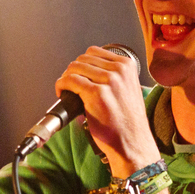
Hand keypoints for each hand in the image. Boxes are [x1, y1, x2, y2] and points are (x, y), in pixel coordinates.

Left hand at [53, 45, 159, 176]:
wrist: (133, 142)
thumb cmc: (128, 121)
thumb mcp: (128, 88)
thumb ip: (113, 76)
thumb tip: (87, 70)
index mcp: (128, 65)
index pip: (95, 52)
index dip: (82, 63)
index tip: (79, 75)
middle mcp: (119, 70)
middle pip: (83, 59)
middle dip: (72, 71)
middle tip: (70, 85)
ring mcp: (108, 81)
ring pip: (75, 68)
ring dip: (66, 78)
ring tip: (66, 90)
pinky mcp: (96, 94)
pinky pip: (70, 81)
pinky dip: (62, 86)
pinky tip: (63, 94)